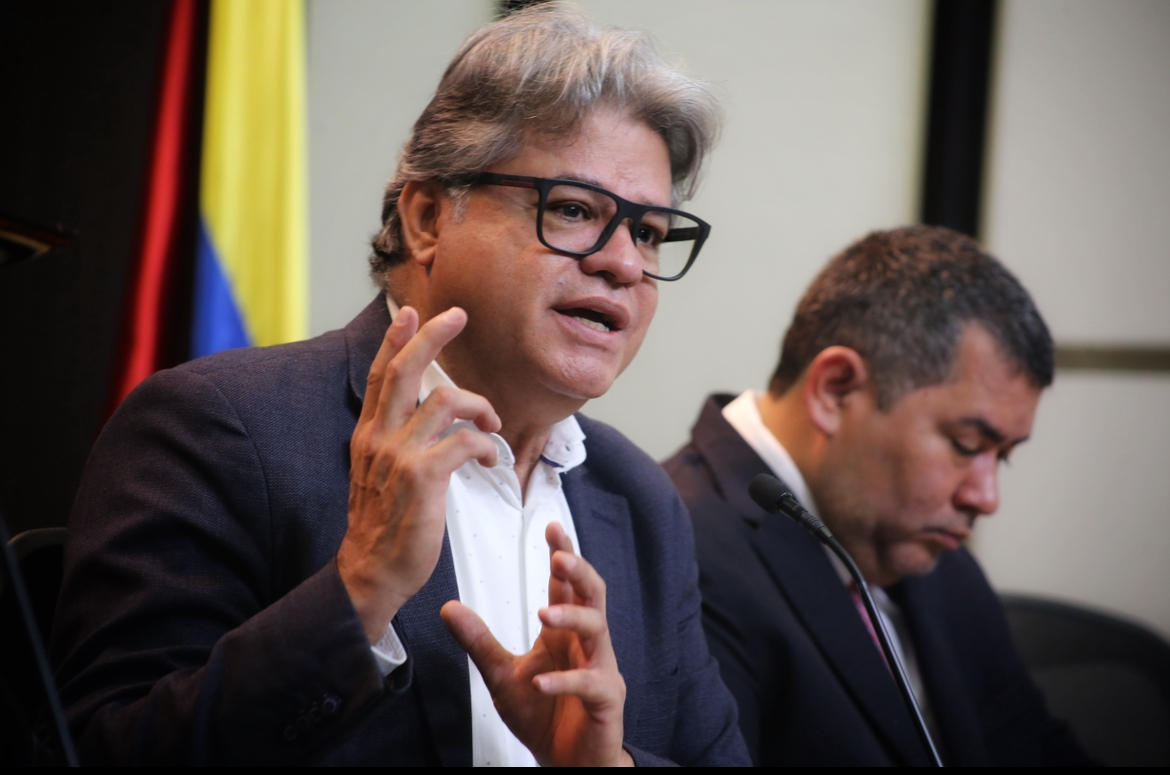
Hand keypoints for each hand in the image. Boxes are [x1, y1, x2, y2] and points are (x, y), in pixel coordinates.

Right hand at [337, 306, 500, 642]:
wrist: (372, 571)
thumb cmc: (383, 525)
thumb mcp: (378, 473)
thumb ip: (395, 441)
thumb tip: (422, 415)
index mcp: (368, 435)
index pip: (380, 376)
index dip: (396, 340)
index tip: (412, 312)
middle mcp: (379, 438)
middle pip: (405, 371)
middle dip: (433, 337)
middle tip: (458, 316)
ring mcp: (399, 456)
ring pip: (445, 401)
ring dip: (479, 406)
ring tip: (491, 424)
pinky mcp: (423, 478)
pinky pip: (464, 441)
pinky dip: (484, 445)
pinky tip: (489, 457)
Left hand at [441, 523, 631, 766]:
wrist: (568, 764)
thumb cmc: (543, 717)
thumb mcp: (501, 676)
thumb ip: (479, 642)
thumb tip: (448, 607)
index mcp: (563, 633)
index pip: (566, 585)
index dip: (562, 554)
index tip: (552, 527)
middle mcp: (586, 644)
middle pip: (592, 595)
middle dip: (579, 571)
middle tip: (560, 555)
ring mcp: (600, 669)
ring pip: (597, 630)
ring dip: (571, 617)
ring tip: (544, 614)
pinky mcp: (605, 700)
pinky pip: (590, 683)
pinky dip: (566, 681)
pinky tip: (542, 683)